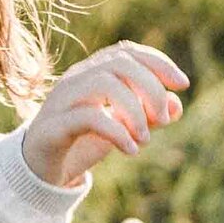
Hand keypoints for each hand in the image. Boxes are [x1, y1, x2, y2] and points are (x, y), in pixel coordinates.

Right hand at [20, 41, 186, 188]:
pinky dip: (117, 132)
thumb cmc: (83, 142)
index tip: (183, 84)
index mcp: (92, 73)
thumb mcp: (123, 128)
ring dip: (134, 109)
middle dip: (150, 87)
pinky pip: (87, 117)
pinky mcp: (54, 126)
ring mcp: (62, 100)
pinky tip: (131, 150)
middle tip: (163, 119)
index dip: (158, 62)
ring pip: (103, 83)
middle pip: (118, 62)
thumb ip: (149, 115)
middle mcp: (76, 79)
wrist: (40, 170)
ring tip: (145, 138)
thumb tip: (176, 105)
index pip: (127, 52)